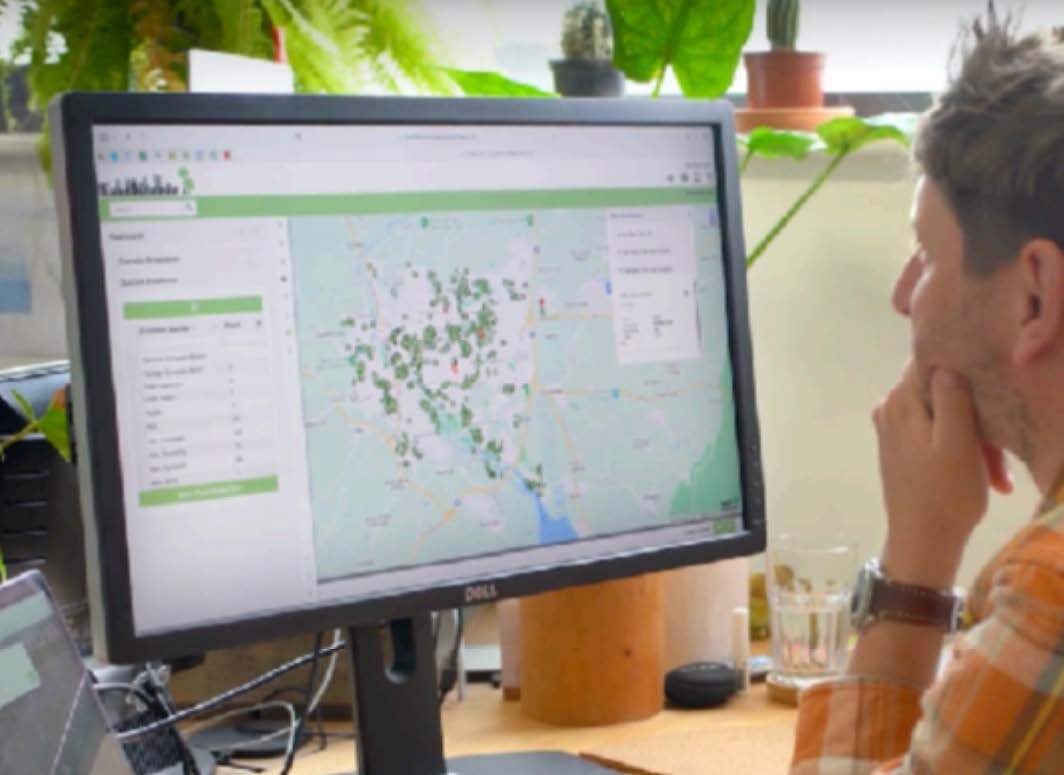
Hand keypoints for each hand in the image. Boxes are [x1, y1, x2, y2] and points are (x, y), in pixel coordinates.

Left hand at [872, 363, 997, 587]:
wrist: (923, 543)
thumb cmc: (945, 494)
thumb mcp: (958, 441)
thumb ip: (950, 397)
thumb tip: (945, 365)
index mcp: (900, 400)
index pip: (930, 361)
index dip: (962, 367)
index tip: (988, 385)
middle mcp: (890, 408)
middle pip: (941, 392)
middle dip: (974, 413)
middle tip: (996, 446)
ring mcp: (894, 429)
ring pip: (944, 416)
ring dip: (973, 438)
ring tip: (994, 470)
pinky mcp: (903, 449)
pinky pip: (938, 436)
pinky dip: (962, 451)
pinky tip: (985, 475)